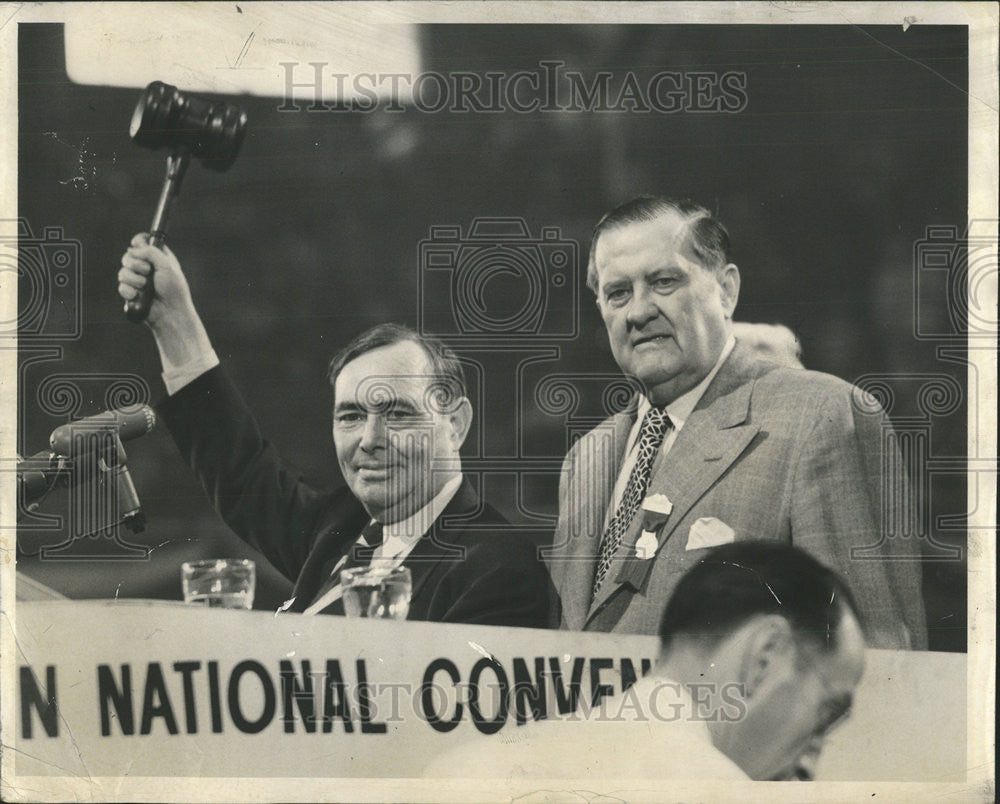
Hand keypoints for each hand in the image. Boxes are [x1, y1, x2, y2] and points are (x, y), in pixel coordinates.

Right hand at [118, 233, 212, 368]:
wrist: (170, 312)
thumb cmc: (174, 290)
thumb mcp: (167, 265)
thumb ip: (150, 252)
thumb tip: (133, 249)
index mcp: (158, 258)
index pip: (142, 242)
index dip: (138, 241)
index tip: (137, 244)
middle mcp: (147, 267)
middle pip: (128, 255)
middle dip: (136, 263)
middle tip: (148, 271)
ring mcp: (138, 280)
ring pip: (123, 271)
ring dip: (134, 279)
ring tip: (145, 286)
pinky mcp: (132, 293)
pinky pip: (121, 286)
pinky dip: (129, 290)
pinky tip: (138, 296)